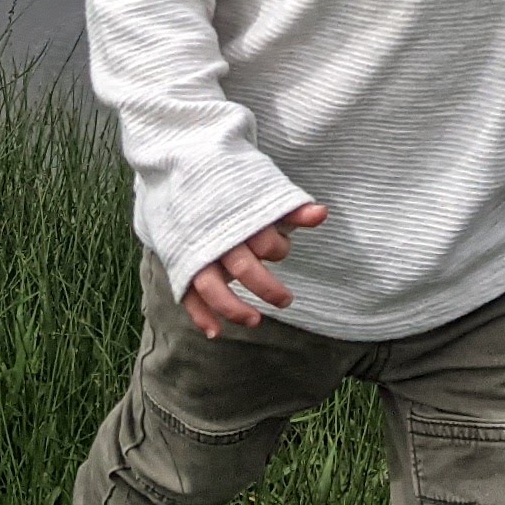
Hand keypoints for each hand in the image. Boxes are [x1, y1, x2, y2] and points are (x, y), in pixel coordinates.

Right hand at [183, 202, 325, 337]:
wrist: (182, 172)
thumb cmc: (231, 189)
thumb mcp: (261, 191)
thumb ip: (290, 207)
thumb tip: (323, 213)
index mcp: (239, 216)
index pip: (265, 241)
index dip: (279, 247)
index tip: (280, 247)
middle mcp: (217, 237)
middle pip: (243, 268)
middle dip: (267, 288)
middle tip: (286, 300)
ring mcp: (196, 252)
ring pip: (212, 287)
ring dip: (233, 308)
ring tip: (254, 321)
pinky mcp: (181, 263)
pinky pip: (188, 294)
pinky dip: (200, 315)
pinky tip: (215, 332)